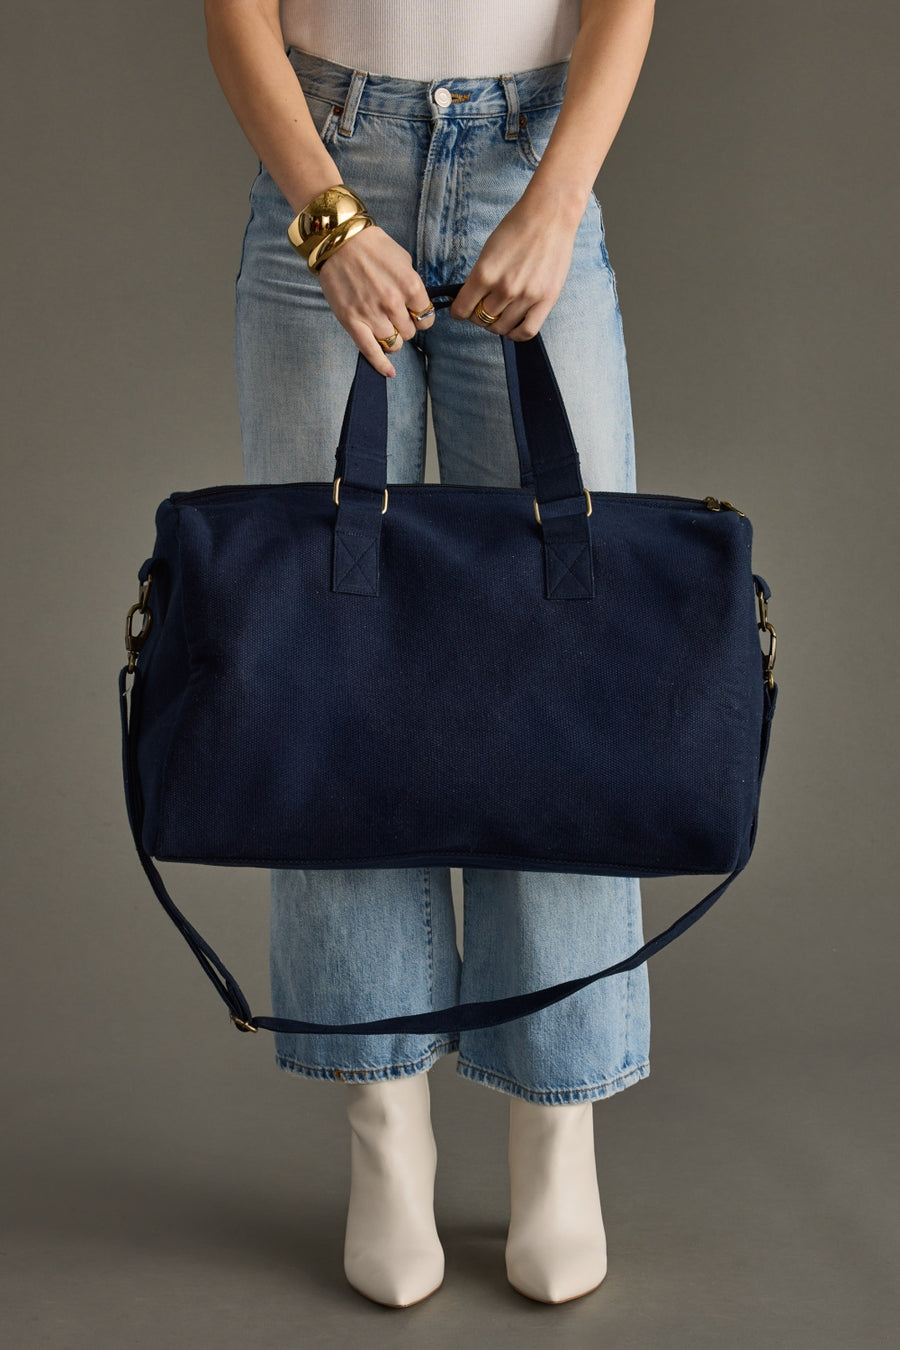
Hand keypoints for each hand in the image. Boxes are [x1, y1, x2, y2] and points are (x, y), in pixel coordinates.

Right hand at [315, 224, 435, 376]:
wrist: (338, 240)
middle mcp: (393, 304)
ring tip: (385, 327)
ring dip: (393, 338)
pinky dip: (382, 365)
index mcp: (410, 287)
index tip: (414, 314)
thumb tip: (416, 304)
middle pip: (410, 332)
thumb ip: (411, 284)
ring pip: (394, 344)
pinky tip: (389, 372)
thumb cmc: (371, 245)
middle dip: (405, 326)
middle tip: (394, 315)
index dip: (420, 317)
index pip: (426, 319)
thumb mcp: (403, 259)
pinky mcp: (352, 322)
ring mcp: (372, 315)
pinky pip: (371, 352)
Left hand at [448, 193, 581, 338]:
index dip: (459, 311)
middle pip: (481, 319)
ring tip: (499, 314)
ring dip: (496, 324)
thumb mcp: (488, 250)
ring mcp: (526, 296)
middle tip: (483, 308)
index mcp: (485, 273)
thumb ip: (479, 277)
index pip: (462, 309)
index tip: (461, 309)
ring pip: (501, 327)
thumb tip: (469, 299)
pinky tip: (513, 327)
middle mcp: (504, 288)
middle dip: (478, 315)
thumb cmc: (518, 227)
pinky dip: (516, 334)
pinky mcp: (546, 300)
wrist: (549, 215)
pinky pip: (527, 331)